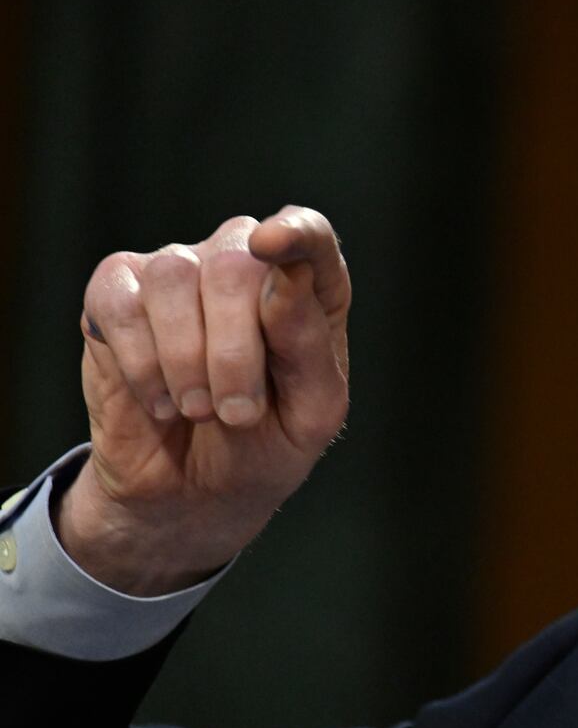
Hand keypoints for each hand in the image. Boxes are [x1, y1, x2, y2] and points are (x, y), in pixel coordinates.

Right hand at [55, 207, 350, 595]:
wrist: (191, 494)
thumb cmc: (265, 447)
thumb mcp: (309, 414)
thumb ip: (308, 344)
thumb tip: (286, 275)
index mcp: (306, 290)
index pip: (311, 236)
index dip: (296, 233)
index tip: (275, 246)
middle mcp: (242, 265)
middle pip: (236, 263)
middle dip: (234, 350)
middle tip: (237, 413)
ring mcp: (177, 273)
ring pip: (173, 277)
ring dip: (186, 361)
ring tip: (199, 410)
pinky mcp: (117, 296)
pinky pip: (120, 302)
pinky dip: (141, 362)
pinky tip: (158, 401)